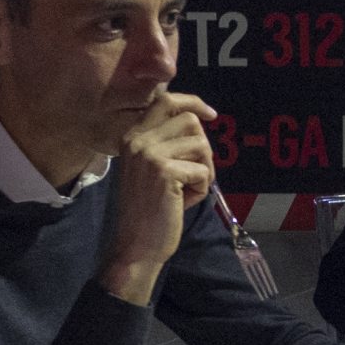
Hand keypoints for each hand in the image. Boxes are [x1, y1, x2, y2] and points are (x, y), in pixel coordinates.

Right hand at [101, 93, 216, 303]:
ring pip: (201, 145)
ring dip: (204, 170)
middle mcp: (137, 139)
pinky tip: (183, 202)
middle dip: (203, 148)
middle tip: (195, 174)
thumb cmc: (150, 209)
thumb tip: (198, 122)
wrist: (136, 244)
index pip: (165, 100)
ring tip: (186, 190)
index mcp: (132, 136)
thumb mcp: (153, 168)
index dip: (193, 103)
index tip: (212, 114)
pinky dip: (202, 189)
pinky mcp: (165, 171)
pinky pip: (204, 171)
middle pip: (190, 121)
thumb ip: (167, 144)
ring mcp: (149, 153)